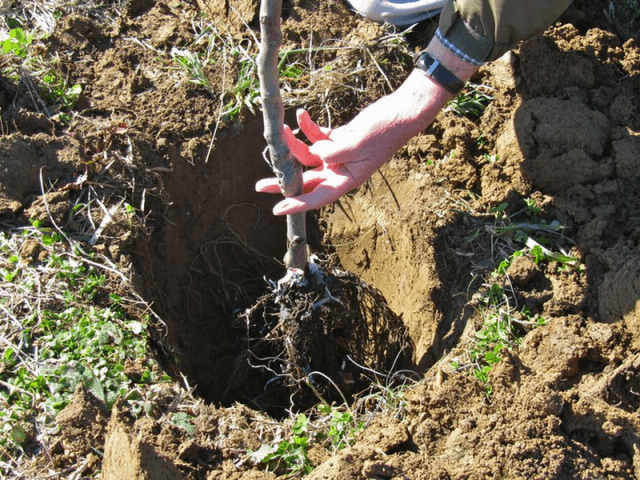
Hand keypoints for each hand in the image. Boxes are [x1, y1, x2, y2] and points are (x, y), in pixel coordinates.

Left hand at [256, 107, 410, 215]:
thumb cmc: (384, 132)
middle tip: (259, 185)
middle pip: (306, 180)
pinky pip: (317, 137)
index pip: (317, 197)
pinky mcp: (339, 139)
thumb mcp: (357, 143)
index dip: (296, 204)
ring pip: (307, 155)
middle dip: (283, 180)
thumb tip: (313, 153)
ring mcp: (338, 155)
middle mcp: (340, 170)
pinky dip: (308, 127)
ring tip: (280, 130)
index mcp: (347, 179)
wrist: (400, 113)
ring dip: (293, 143)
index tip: (277, 209)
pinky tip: (301, 114)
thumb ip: (333, 151)